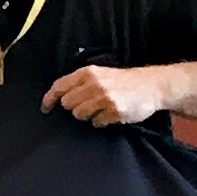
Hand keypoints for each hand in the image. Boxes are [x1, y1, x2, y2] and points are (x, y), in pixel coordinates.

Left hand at [43, 63, 164, 127]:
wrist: (151, 86)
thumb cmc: (122, 81)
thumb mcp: (100, 73)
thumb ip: (80, 82)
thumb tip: (58, 97)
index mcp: (87, 73)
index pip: (59, 86)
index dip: (49, 99)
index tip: (45, 109)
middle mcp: (94, 84)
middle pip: (68, 104)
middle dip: (74, 107)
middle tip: (88, 105)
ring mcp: (104, 98)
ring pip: (80, 115)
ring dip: (87, 115)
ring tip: (100, 109)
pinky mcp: (114, 111)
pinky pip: (97, 123)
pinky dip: (101, 121)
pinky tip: (111, 114)